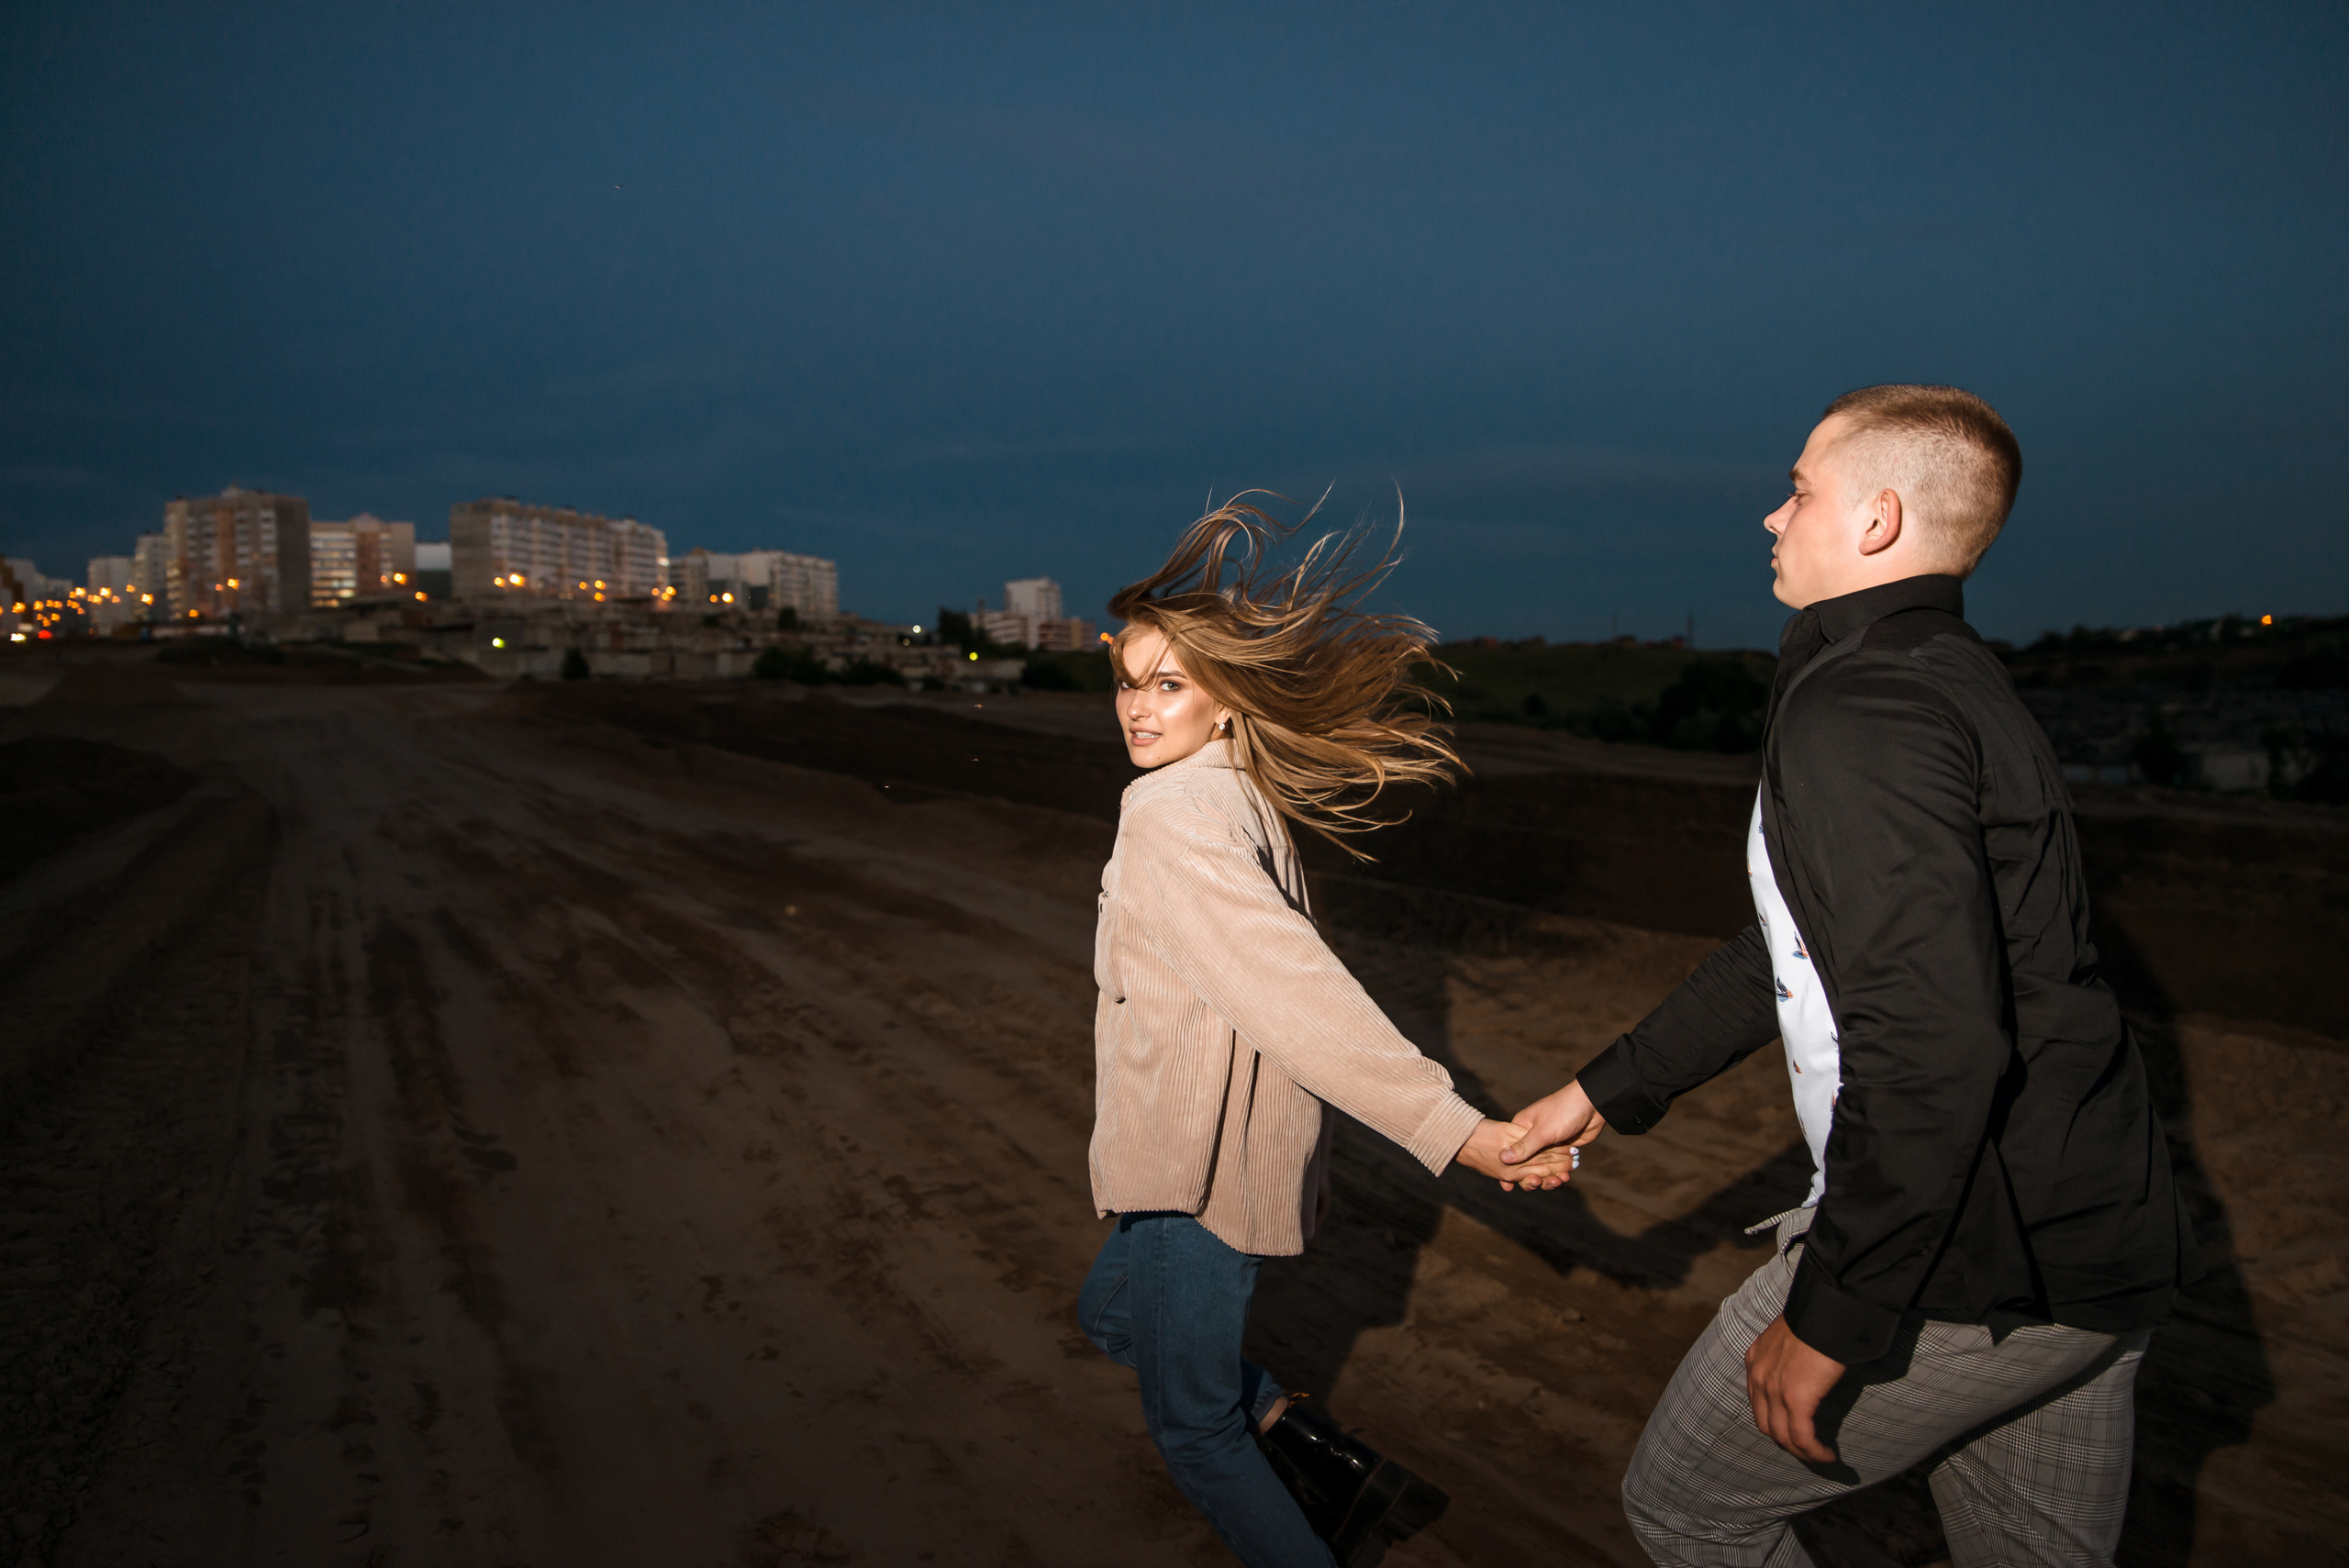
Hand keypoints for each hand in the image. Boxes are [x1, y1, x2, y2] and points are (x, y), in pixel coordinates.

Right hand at [1454, 1119, 1576, 1188]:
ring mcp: (1548, 1144)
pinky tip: (1566, 1176)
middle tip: (1538, 1182)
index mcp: (1521, 1129)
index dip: (1509, 1170)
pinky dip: (1560, 1173)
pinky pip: (1557, 1166)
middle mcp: (1532, 1137)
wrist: (1592, 1104)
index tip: (1508, 1186)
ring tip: (1558, 1180)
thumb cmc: (1563, 1111)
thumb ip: (1524, 1147)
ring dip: (1549, 1177)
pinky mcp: (1562, 1149)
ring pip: (1543, 1167)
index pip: (1511, 1153)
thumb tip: (1501, 1159)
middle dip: (1532, 1176)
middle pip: (1526, 1164)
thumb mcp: (1542, 1131)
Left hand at [1744, 1314, 1845, 1462]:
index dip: (1776, 1422)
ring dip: (1802, 1452)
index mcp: (1755, 1360)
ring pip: (1783, 1436)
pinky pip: (1802, 1437)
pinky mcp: (1796, 1399)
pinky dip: (1814, 1451)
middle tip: (1807, 1449)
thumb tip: (1804, 1370)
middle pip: (1766, 1424)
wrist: (1825, 1312)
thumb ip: (1788, 1357)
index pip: (1758, 1403)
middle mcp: (1758, 1377)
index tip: (1794, 1430)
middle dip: (1786, 1442)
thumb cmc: (1816, 1320)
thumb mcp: (1790, 1338)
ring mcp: (1774, 1390)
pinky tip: (1828, 1455)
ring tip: (1820, 1457)